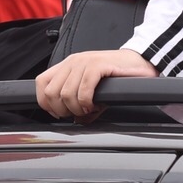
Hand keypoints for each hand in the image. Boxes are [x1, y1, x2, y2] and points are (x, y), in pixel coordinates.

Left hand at [34, 47, 154, 120]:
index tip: (61, 113)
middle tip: (79, 113)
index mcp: (67, 65)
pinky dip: (87, 102)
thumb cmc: (117, 75)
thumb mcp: (92, 87)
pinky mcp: (98, 65)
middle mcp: (72, 62)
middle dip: (64, 110)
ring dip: (77, 108)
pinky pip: (83, 89)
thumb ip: (79, 101)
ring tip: (90, 109)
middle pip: (51, 93)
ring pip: (66, 93)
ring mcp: (84, 62)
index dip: (47, 104)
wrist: (140, 61)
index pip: (41, 84)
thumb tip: (75, 121)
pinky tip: (95, 105)